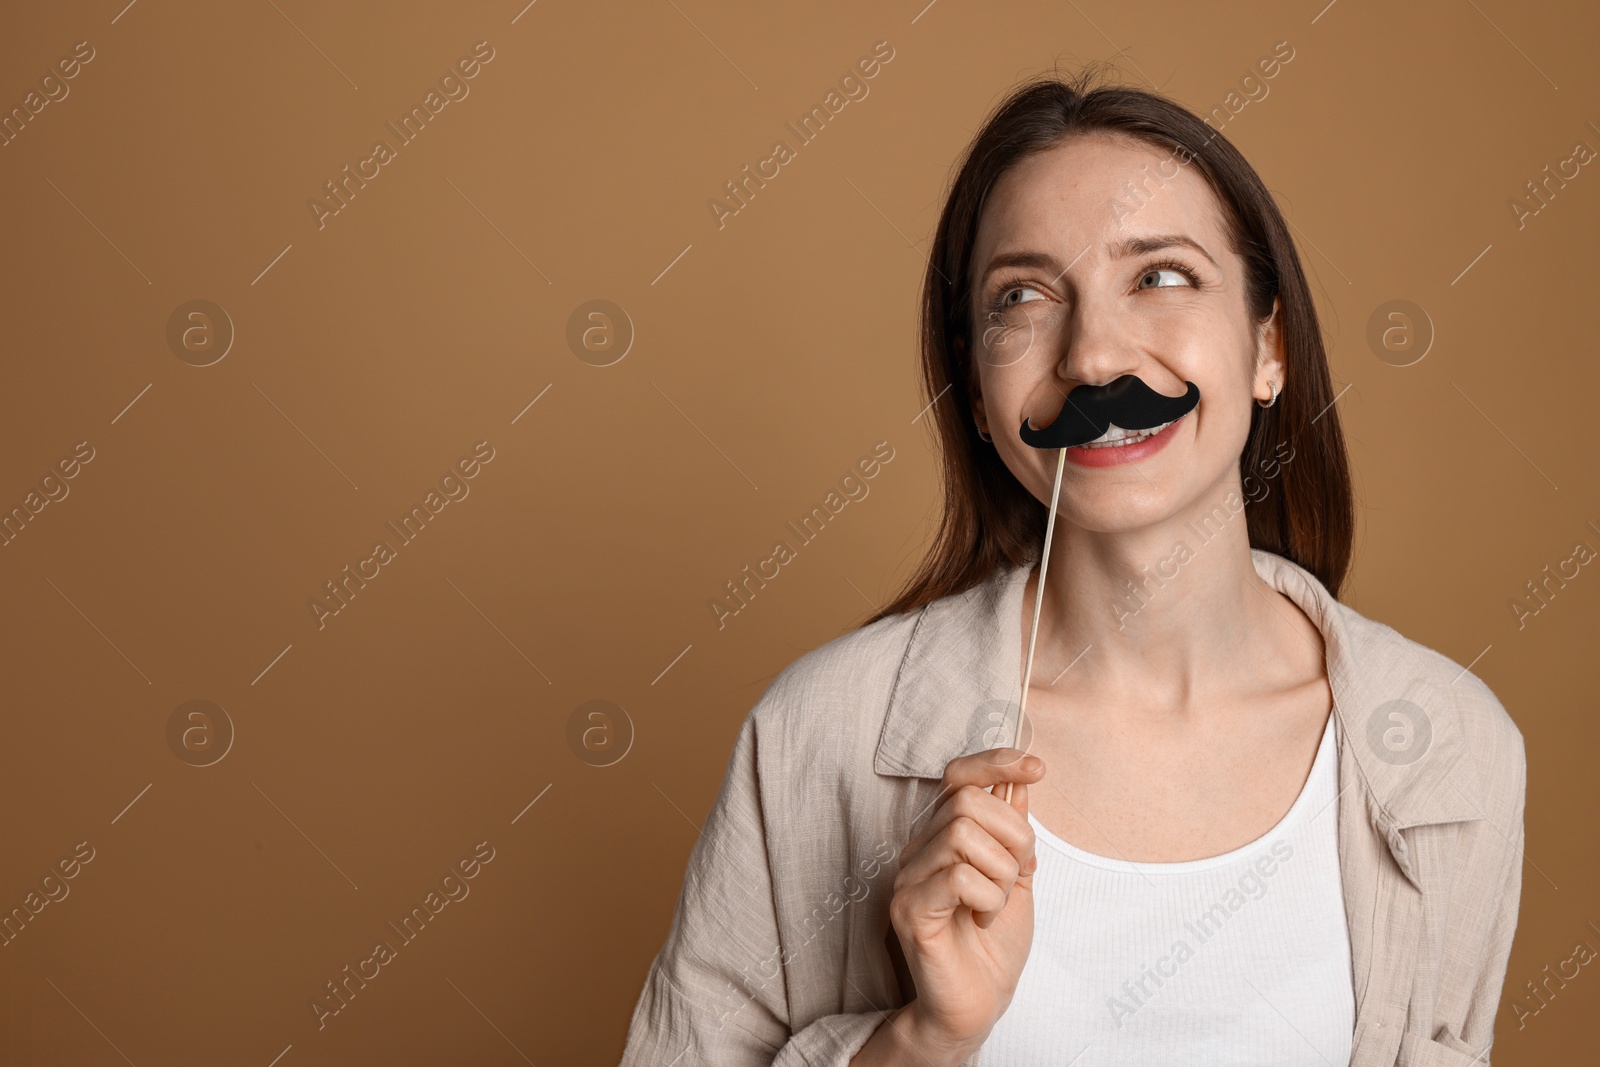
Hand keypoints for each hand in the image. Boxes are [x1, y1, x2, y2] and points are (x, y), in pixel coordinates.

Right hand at [885, 747, 1044, 1055]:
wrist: (981, 1001)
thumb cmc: (995, 942)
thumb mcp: (1017, 874)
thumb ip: (1013, 829)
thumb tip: (1018, 778)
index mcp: (942, 835)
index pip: (958, 775)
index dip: (995, 762)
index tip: (1036, 769)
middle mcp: (918, 850)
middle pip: (965, 800)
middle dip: (1011, 833)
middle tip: (1019, 873)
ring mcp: (909, 879)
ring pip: (962, 834)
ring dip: (1001, 871)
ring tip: (998, 901)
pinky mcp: (910, 910)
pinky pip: (958, 876)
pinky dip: (988, 897)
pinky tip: (983, 917)